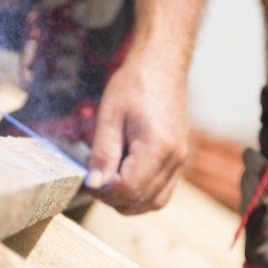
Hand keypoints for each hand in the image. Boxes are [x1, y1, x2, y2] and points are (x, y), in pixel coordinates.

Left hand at [86, 51, 188, 214]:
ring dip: (128, 200)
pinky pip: (161, 191)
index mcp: (158, 147)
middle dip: (113, 198)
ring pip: (153, 202)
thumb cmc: (135, 84)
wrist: (161, 65)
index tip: (87, 179)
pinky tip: (124, 178)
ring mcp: (180, 160)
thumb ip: (103, 153)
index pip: (128, 189)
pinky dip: (142, 194)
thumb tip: (95, 184)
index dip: (103, 191)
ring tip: (108, 179)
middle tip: (94, 179)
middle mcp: (174, 158)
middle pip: (141, 201)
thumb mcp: (110, 116)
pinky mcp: (179, 159)